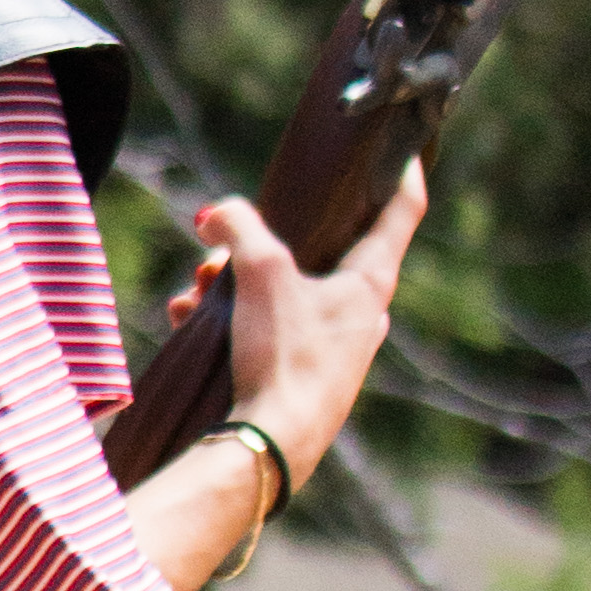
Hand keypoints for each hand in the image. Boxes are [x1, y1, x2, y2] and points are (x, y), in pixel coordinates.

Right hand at [184, 159, 428, 489]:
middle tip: (227, 239)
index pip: (401, 212)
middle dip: (266, 238)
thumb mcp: (261, 271)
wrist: (271, 445)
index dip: (403, 173)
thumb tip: (215, 214)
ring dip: (236, 281)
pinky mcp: (301, 376)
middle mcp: (360, 314)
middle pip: (322, 252)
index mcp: (370, 283)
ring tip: (197, 286)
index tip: (403, 145)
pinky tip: (187, 317)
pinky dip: (229, 317)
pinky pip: (264, 328)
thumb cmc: (284, 355)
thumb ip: (239, 225)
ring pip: (284, 291)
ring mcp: (333, 348)